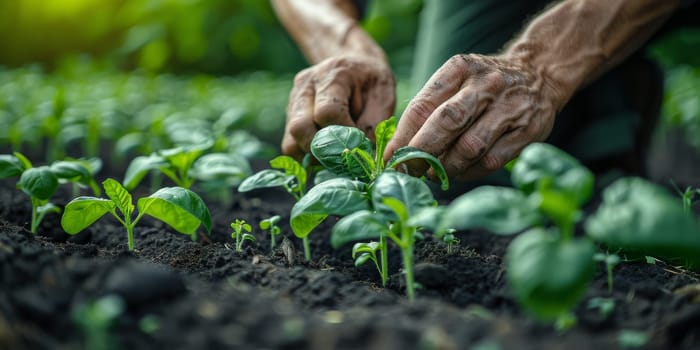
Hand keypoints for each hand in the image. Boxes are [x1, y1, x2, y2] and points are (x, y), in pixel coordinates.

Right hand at [282, 55, 395, 157]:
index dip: (343, 136)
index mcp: (334, 75)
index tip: (359, 144)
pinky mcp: (290, 113)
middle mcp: (307, 84)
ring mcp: (294, 99)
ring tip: (334, 156)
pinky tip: (325, 152)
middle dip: (322, 150)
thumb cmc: (372, 84)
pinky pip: (290, 144)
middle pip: (300, 127)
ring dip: (312, 156)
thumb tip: (358, 155)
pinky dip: (306, 155)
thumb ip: (372, 127)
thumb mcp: (384, 98)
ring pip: (290, 140)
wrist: (356, 66)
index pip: (327, 112)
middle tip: (343, 157)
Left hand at [384, 53, 565, 180]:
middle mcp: (486, 85)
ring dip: (446, 166)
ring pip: (470, 147)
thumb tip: (397, 148)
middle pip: (447, 123)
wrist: (539, 73)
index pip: (423, 104)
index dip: (403, 135)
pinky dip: (469, 172)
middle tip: (408, 170)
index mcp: (460, 68)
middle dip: (422, 152)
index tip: (390, 156)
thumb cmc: (483, 84)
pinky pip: (491, 161)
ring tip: (433, 173)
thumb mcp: (456, 79)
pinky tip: (459, 172)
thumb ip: (429, 106)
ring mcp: (510, 108)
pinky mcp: (528, 131)